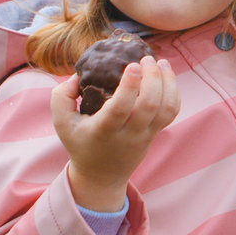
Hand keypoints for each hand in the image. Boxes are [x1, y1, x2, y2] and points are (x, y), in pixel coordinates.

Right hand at [52, 56, 180, 210]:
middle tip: (147, 59)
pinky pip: (172, 112)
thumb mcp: (62, 122)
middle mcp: (128, 133)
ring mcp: (145, 134)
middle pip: (149, 106)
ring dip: (168, 82)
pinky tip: (166, 76)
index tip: (133, 65)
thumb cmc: (80, 142)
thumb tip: (78, 75)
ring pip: (166, 108)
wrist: (101, 175)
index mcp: (104, 130)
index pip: (121, 109)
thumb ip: (62, 96)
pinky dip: (174, 92)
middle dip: (153, 78)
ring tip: (161, 62)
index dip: (129, 86)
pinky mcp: (156, 132)